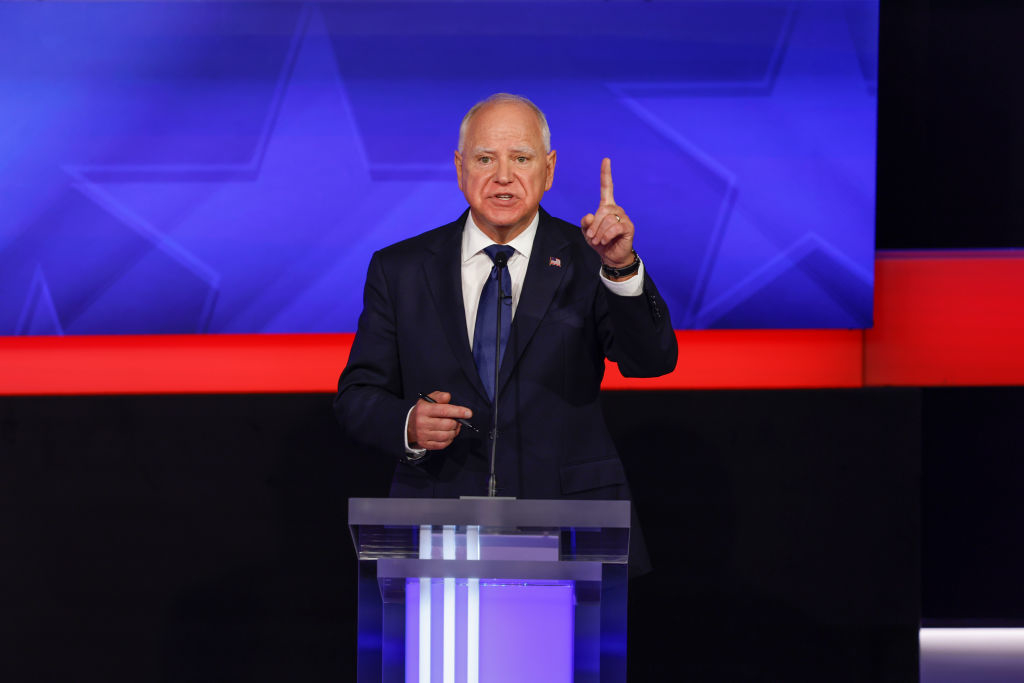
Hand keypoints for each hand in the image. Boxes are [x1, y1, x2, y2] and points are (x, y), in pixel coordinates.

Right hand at [408, 391, 472, 450]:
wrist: (410, 426)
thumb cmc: (424, 411)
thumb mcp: (429, 400)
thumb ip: (439, 396)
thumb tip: (448, 397)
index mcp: (424, 410)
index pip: (444, 410)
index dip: (458, 412)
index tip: (469, 413)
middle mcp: (422, 423)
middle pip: (448, 424)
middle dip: (456, 422)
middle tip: (457, 420)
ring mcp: (423, 435)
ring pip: (447, 435)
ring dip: (454, 431)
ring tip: (453, 427)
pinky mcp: (425, 444)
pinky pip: (443, 444)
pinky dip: (449, 439)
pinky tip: (448, 434)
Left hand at [580, 158, 634, 272]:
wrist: (611, 256)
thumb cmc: (600, 241)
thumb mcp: (588, 232)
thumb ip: (586, 223)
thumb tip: (590, 216)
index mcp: (606, 206)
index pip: (607, 187)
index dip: (606, 174)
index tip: (606, 160)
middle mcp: (616, 209)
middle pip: (602, 211)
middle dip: (594, 226)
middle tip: (592, 237)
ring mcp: (623, 217)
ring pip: (607, 220)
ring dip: (599, 232)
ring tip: (599, 240)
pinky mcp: (628, 227)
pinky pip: (614, 227)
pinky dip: (606, 235)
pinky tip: (605, 241)